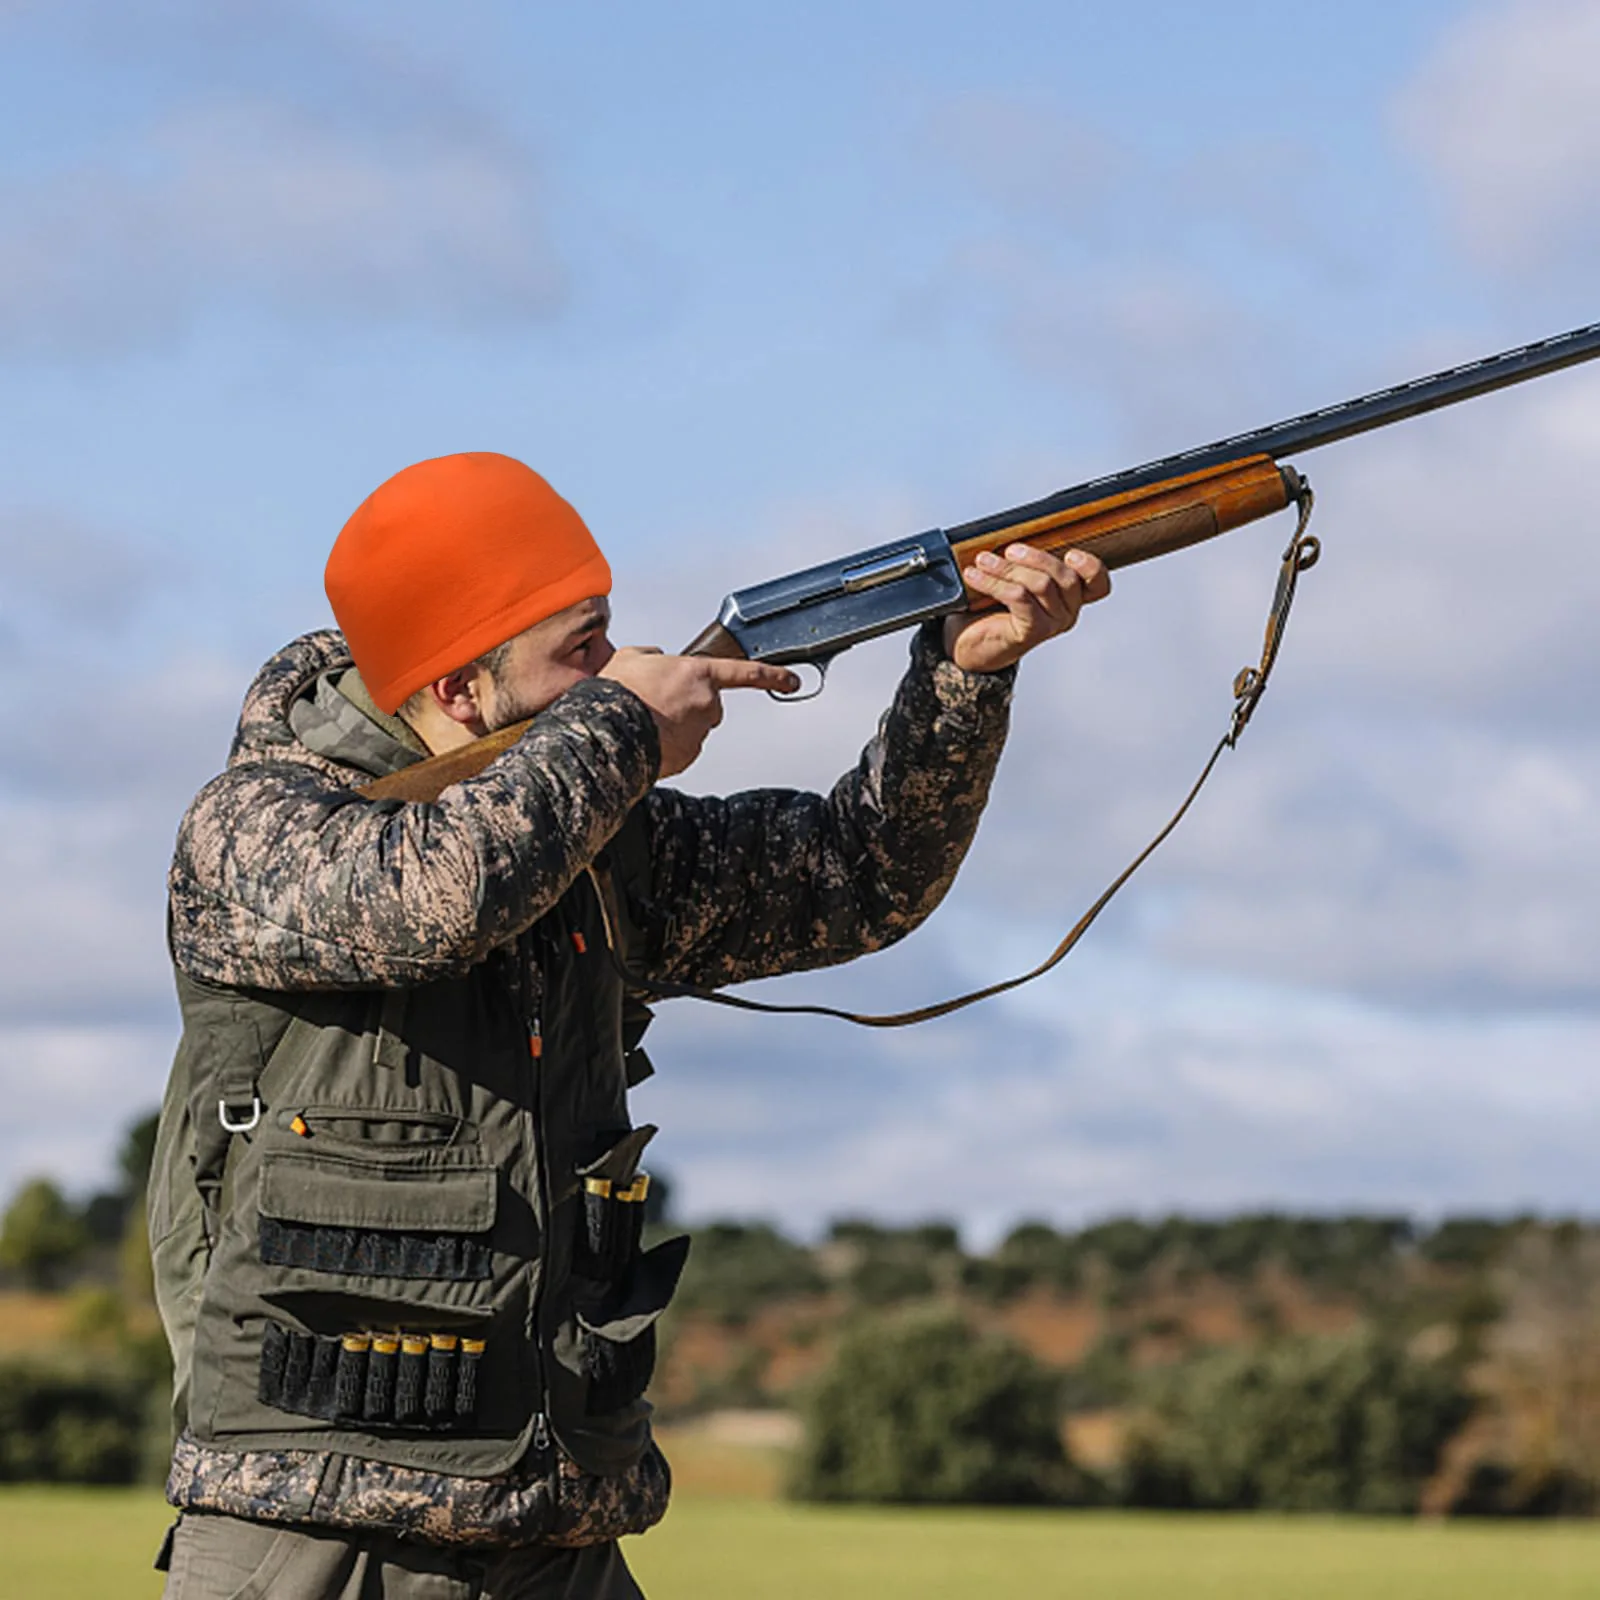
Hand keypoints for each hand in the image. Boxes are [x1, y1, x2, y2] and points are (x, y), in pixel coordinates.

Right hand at [600, 648, 800, 777]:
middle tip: (656, 704)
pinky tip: (646, 738)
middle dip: (688, 705)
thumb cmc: (617, 693)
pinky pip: (682, 749)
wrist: (606, 732)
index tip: (792, 681)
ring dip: (674, 726)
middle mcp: (706, 703)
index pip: (744, 673)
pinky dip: (667, 746)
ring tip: (644, 721)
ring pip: (693, 728)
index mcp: (698, 673)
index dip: (771, 676)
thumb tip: (657, 659)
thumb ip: (651, 655)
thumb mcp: (630, 658)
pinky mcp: (688, 756)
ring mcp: (699, 732)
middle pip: (709, 705)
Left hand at [942, 544, 1110, 672]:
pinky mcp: (1032, 632)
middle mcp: (1067, 612)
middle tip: (1008, 551)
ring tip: (982, 561)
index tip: (1071, 554)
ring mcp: (1052, 624)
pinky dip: (993, 583)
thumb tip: (1015, 537)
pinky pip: (1018, 598)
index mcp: (1070, 596)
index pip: (1098, 583)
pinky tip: (974, 577)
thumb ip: (1026, 561)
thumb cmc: (993, 608)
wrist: (972, 643)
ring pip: (1041, 585)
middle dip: (1035, 558)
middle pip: (1065, 577)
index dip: (1091, 567)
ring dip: (1007, 568)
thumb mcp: (1016, 578)